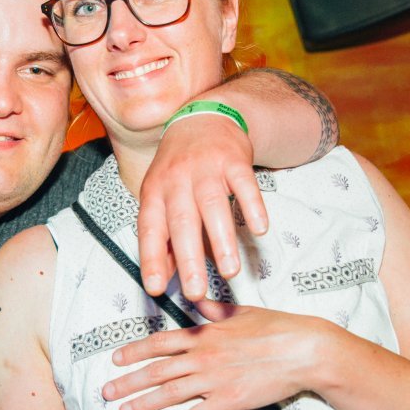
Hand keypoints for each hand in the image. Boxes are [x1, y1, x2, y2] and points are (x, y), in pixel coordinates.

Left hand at [105, 300, 335, 409]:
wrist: (304, 350)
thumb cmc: (276, 328)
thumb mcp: (241, 312)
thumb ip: (214, 310)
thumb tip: (197, 301)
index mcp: (205, 335)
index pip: (160, 343)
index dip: (135, 351)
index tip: (116, 359)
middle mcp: (204, 357)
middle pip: (157, 372)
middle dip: (129, 382)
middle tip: (107, 393)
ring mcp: (216, 380)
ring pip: (170, 394)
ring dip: (144, 404)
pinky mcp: (231, 400)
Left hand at [138, 114, 265, 298]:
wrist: (204, 118)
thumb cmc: (180, 168)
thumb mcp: (162, 196)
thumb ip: (163, 238)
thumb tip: (162, 279)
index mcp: (155, 191)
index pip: (150, 229)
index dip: (151, 258)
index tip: (154, 288)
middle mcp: (177, 179)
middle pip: (182, 222)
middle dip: (189, 259)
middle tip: (196, 291)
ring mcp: (206, 168)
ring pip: (213, 205)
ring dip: (222, 240)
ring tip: (230, 271)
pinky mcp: (234, 160)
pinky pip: (244, 184)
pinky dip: (252, 206)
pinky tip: (260, 229)